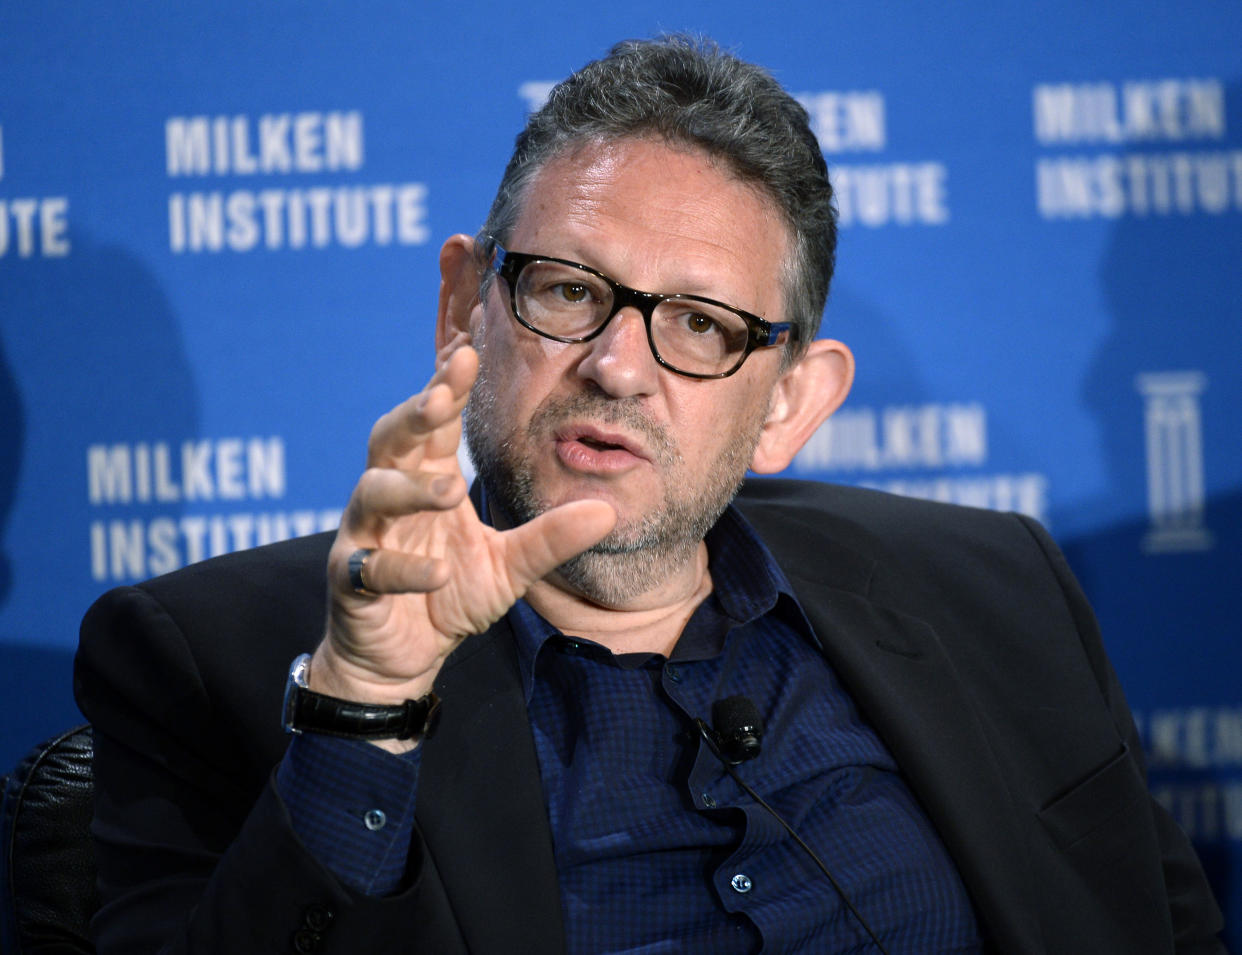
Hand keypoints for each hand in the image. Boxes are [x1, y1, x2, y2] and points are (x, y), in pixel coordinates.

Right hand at [310, 334, 616, 726]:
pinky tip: (438, 573)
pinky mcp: (352, 581)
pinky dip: (405, 569)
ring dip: (410, 488)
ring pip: (373, 493)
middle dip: (414, 414)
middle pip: (391, 439)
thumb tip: (607, 512)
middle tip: (443, 397)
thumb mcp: (510, 566)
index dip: (446, 385)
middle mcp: (390, 497)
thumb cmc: (448, 596)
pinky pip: (371, 567)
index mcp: (426, 478)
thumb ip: (550, 538)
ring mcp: (366, 536)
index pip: (434, 422)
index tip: (468, 350)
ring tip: (449, 489)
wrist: (402, 658)